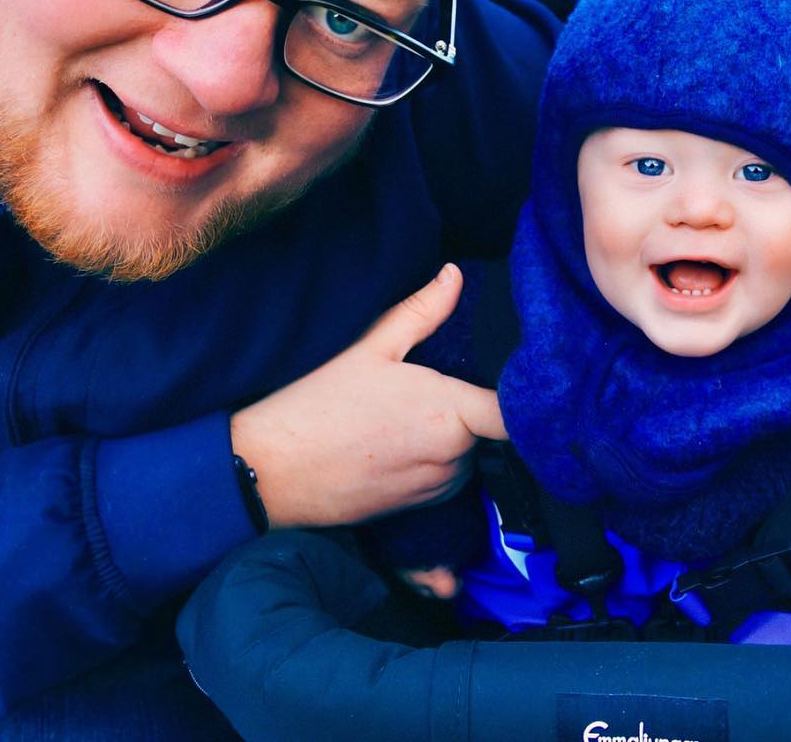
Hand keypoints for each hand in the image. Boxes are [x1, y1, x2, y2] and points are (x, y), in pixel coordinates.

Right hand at [230, 264, 505, 528]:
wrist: (267, 471)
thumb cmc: (315, 404)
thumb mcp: (368, 347)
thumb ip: (422, 311)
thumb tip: (455, 275)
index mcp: (449, 413)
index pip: (514, 414)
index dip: (523, 400)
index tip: (518, 384)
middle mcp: (451, 458)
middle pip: (487, 434)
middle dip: (468, 414)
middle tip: (428, 393)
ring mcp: (433, 491)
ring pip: (464, 462)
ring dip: (448, 445)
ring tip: (401, 423)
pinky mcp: (415, 514)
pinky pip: (441, 491)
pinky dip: (429, 473)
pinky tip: (392, 453)